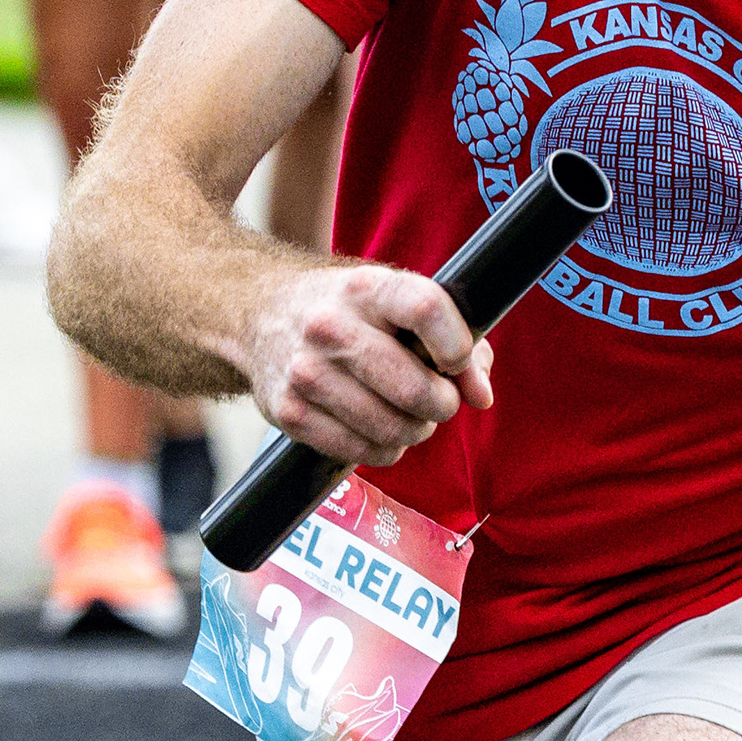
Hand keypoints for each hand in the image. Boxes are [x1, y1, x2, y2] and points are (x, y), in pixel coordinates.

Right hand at [241, 264, 495, 467]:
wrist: (261, 314)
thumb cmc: (350, 311)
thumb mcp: (398, 303)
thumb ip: (457, 341)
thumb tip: (480, 396)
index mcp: (366, 288)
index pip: (426, 310)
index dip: (457, 346)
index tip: (456, 360)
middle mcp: (329, 327)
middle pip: (413, 389)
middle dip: (442, 404)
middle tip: (438, 400)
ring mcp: (304, 372)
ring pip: (392, 430)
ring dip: (414, 431)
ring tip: (409, 415)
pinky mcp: (287, 412)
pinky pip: (363, 452)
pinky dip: (384, 449)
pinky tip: (378, 428)